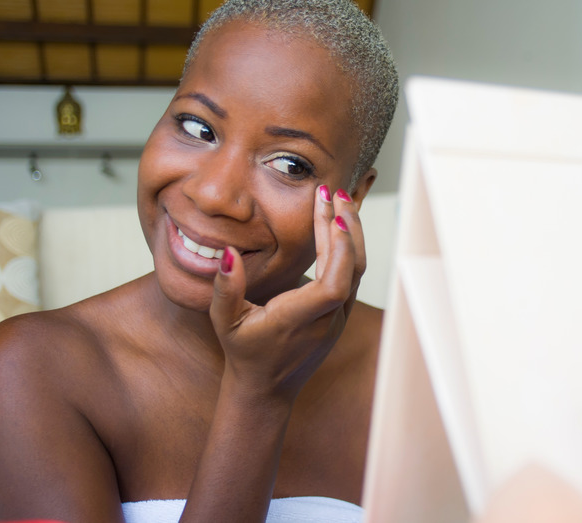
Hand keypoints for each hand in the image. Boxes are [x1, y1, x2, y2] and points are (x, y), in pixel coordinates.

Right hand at [208, 185, 365, 403]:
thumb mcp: (224, 322)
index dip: (339, 252)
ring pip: (357, 271)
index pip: (332, 287)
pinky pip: (352, 276)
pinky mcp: (341, 314)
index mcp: (299, 321)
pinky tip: (341, 224)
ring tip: (339, 200)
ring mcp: (338, 318)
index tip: (333, 218)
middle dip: (347, 228)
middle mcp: (326, 320)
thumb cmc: (244, 353)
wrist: (266, 388)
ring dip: (351, 234)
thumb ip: (225, 289)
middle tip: (333, 193)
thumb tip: (229, 254)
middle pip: (351, 270)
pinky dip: (349, 248)